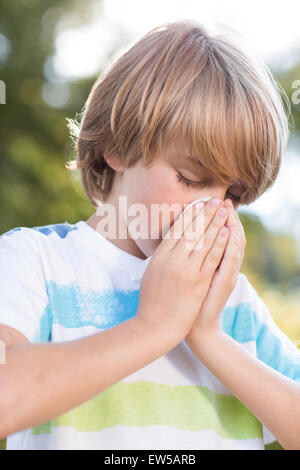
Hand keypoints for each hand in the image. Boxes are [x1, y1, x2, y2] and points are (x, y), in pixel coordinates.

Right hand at [136, 197, 230, 344]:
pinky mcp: (199, 281)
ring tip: (223, 210)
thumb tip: (171, 240)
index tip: (198, 203)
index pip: (177, 228)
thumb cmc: (151, 300)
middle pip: (192, 230)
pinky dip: (219, 243)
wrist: (157, 325)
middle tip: (215, 200)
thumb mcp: (151, 272)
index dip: (189, 214)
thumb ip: (162, 255)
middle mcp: (173, 259)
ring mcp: (187, 270)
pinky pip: (211, 257)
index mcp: (159, 256)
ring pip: (203, 240)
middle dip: (205, 213)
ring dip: (215, 223)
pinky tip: (226, 231)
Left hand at [185, 198, 245, 344]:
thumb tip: (178, 239)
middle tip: (221, 199)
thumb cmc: (189, 302)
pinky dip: (230, 246)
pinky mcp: (225, 283)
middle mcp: (222, 265)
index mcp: (212, 262)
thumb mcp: (191, 276)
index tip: (208, 201)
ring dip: (230, 225)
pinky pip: (230, 261)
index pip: (216, 234)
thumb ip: (190, 258)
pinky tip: (230, 233)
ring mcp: (226, 273)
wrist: (198, 327)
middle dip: (223, 216)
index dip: (214, 218)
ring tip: (227, 208)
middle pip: (227, 235)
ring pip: (233, 244)